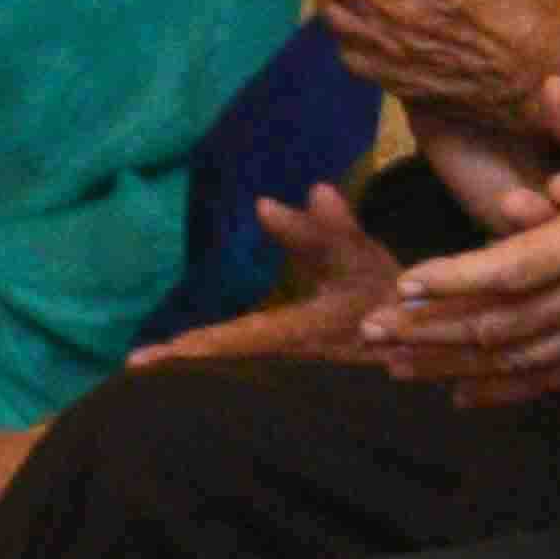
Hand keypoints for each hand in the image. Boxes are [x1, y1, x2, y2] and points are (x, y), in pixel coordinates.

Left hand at [122, 176, 406, 371]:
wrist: (423, 326)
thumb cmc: (389, 289)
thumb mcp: (361, 255)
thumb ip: (328, 229)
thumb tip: (300, 194)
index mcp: (300, 331)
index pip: (236, 340)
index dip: (193, 348)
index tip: (146, 360)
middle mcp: (290, 350)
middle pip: (227, 355)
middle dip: (182, 359)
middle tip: (136, 364)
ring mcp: (292, 353)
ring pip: (236, 357)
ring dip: (197, 357)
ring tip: (153, 360)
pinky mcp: (296, 348)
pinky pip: (248, 351)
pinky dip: (219, 350)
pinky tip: (198, 351)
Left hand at [357, 74, 559, 401]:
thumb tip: (546, 86)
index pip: (513, 268)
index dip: (456, 280)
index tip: (406, 285)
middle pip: (499, 325)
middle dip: (431, 332)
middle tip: (372, 334)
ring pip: (517, 359)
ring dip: (452, 365)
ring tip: (396, 366)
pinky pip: (554, 378)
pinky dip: (505, 390)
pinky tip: (463, 396)